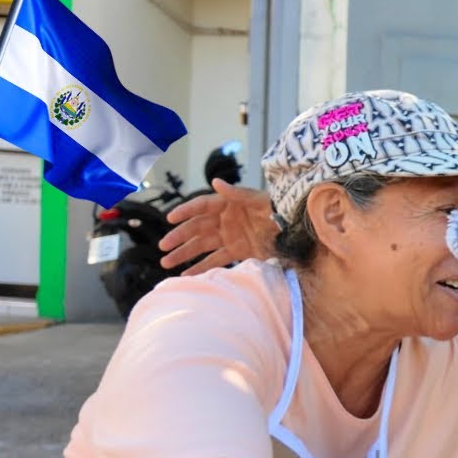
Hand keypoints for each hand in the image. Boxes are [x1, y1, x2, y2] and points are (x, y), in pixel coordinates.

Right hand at [158, 179, 276, 274]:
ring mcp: (229, 237)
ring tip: (166, 263)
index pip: (200, 206)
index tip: (170, 218)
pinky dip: (201, 268)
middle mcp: (223, 220)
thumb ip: (236, 193)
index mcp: (226, 204)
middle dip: (179, 238)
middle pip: (196, 229)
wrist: (294, 228)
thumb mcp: (258, 200)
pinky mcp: (237, 252)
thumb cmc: (276, 209)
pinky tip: (186, 276)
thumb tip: (216, 182)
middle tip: (163, 247)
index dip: (185, 211)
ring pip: (201, 246)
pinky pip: (215, 261)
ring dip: (184, 254)